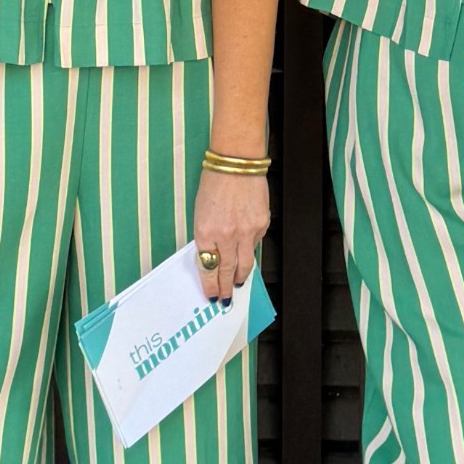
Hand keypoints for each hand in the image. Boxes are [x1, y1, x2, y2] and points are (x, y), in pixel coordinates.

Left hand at [192, 171, 269, 302]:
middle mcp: (226, 235)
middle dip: (225, 288)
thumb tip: (215, 257)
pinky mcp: (261, 225)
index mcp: (205, 232)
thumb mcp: (201, 212)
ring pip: (245, 264)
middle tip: (225, 300)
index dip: (210, 285)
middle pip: (227, 271)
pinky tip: (246, 252)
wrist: (236, 163)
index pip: (207, 268)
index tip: (211, 295)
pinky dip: (250, 250)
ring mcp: (246, 231)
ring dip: (240, 277)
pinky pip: (255, 244)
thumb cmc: (215, 183)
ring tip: (237, 284)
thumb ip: (207, 237)